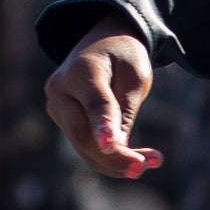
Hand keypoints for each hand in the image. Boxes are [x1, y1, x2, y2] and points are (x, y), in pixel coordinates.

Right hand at [42, 32, 164, 177]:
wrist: (103, 43)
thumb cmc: (124, 57)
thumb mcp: (135, 76)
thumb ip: (125, 109)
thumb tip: (117, 147)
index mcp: (81, 69)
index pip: (94, 102)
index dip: (103, 125)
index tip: (112, 145)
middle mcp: (60, 89)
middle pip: (83, 134)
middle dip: (114, 156)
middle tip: (145, 166)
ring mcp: (57, 107)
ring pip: (83, 146)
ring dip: (117, 161)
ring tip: (153, 161)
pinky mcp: (63, 121)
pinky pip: (85, 146)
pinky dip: (110, 157)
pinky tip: (139, 160)